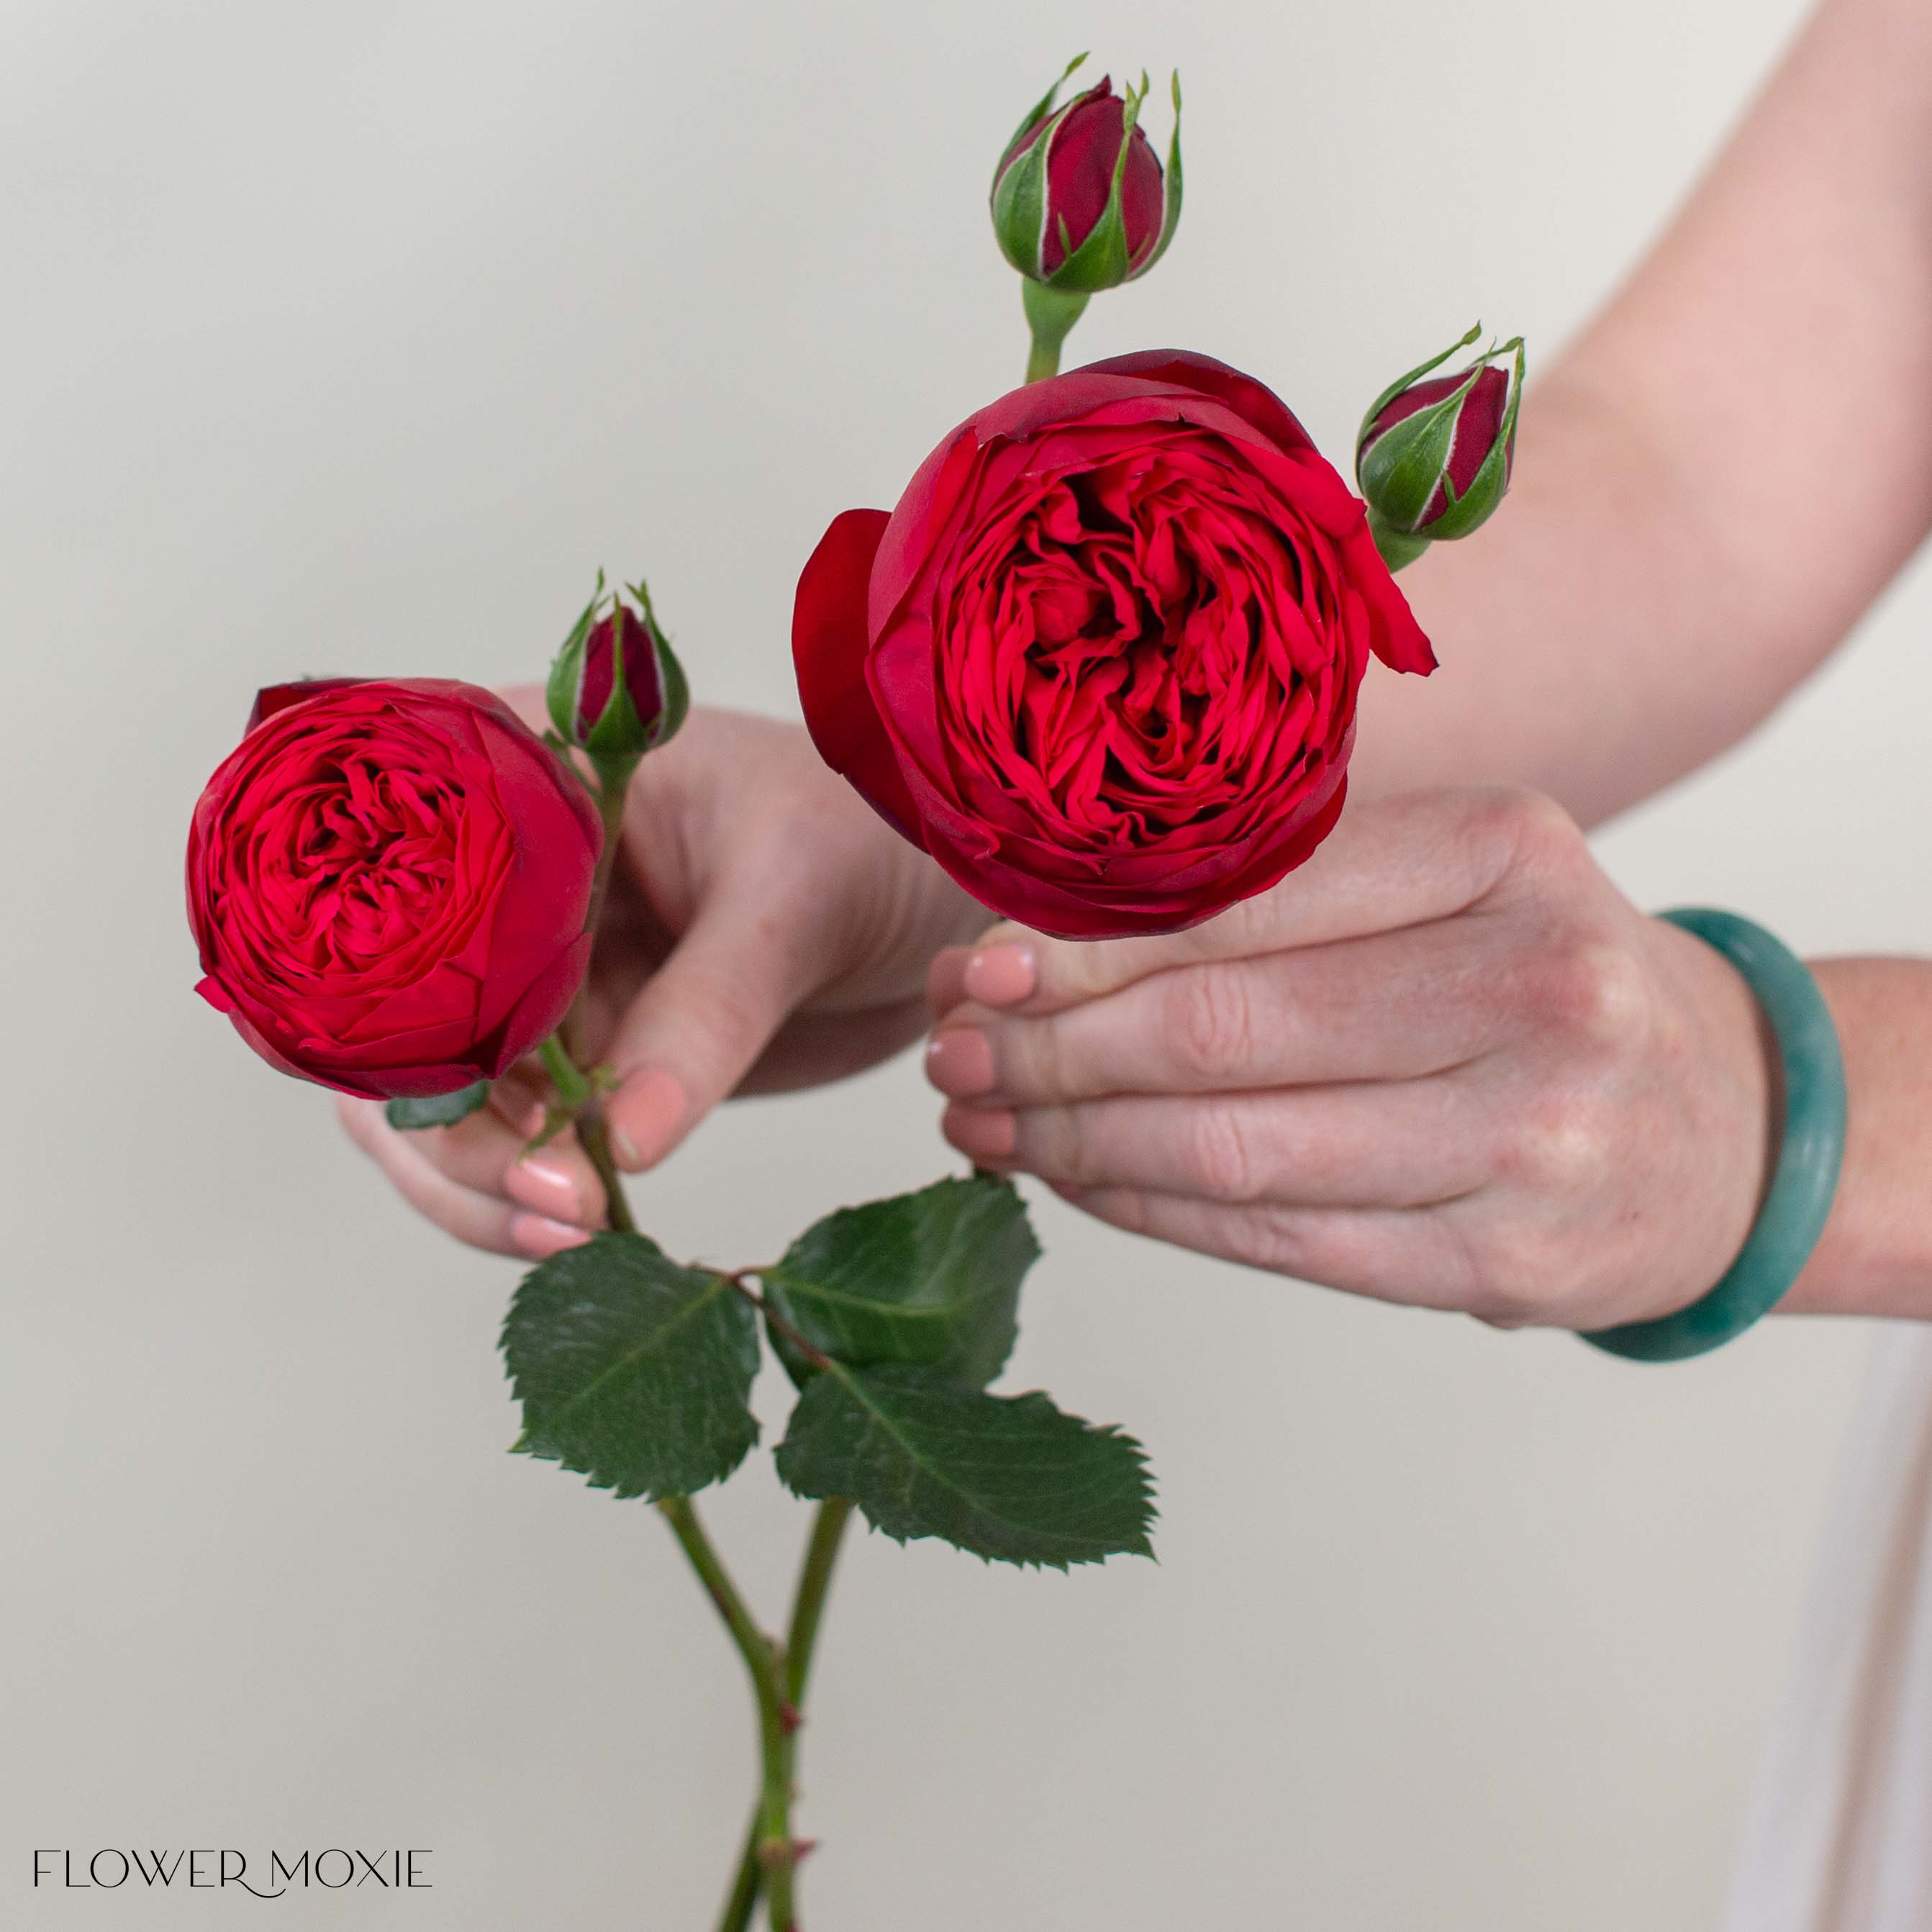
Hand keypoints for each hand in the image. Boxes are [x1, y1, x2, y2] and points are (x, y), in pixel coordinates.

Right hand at [340, 700, 981, 1259]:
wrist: (942, 886)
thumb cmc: (873, 829)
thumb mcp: (794, 896)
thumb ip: (708, 1007)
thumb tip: (619, 1140)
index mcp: (523, 782)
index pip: (399, 898)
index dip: (414, 1011)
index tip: (496, 1100)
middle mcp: (503, 885)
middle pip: (402, 1026)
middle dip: (452, 1128)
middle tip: (552, 1198)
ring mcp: (538, 976)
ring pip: (445, 1102)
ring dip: (484, 1181)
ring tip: (572, 1231)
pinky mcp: (585, 1050)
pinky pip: (523, 1136)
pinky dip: (537, 1191)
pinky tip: (588, 1228)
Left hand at [925, 788, 1779, 1330]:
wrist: (1719, 1124)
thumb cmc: (1536, 982)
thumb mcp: (1448, 886)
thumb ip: (1273, 902)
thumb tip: (1027, 951)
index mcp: (1503, 851)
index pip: (1237, 908)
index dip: (1079, 949)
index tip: (973, 969)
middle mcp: (1536, 987)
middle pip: (1219, 1035)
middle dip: (1050, 1052)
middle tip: (949, 1056)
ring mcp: (1534, 1138)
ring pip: (1233, 1151)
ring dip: (1076, 1143)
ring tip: (983, 1124)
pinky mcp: (1509, 1264)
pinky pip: (1278, 1240)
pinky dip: (1152, 1212)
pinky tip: (1079, 1182)